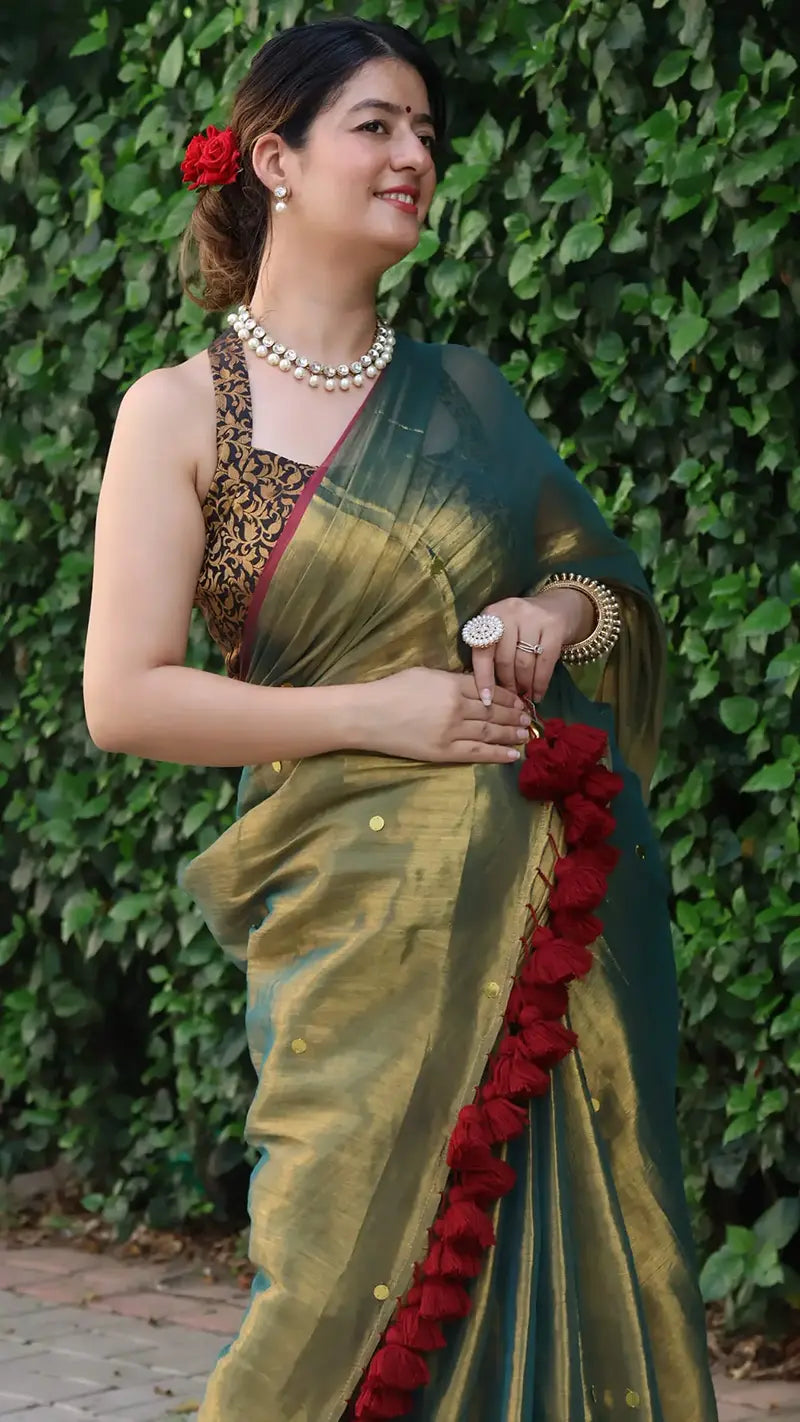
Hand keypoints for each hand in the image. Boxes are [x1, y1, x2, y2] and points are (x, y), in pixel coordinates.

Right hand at [357, 668, 531, 763]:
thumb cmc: (392, 689)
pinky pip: (477, 753)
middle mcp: (458, 708)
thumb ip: (451, 680)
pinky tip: (513, 754)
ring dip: (511, 733)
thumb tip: (473, 685)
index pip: (490, 691)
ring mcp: (452, 732)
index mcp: (453, 685)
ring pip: (490, 732)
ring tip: (525, 734)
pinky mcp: (444, 752)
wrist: (368, 715)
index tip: (521, 700)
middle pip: (494, 712)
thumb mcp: (425, 674)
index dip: (509, 696)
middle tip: (529, 718)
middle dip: (514, 715)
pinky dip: (497, 754)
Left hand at [468, 589, 593, 704]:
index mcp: (490, 614)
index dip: (483, 678)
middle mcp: (510, 612)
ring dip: (524, 685)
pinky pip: (545, 661)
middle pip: (505, 659)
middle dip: (508, 684)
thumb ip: (493, 653)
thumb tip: (488, 692)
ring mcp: (533, 617)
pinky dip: (541, 682)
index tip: (486, 700)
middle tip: (511, 698)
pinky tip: (539, 693)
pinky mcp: (554, 625)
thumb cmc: (523, 625)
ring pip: (525, 662)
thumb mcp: (503, 631)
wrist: (558, 605)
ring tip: (525, 696)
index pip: (482, 651)